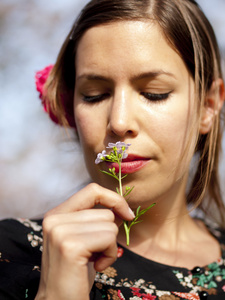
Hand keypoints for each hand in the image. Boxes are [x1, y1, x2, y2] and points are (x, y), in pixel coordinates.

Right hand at [35, 183, 133, 299]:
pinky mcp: (70, 246)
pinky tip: (96, 266)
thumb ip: (93, 218)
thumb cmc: (76, 271)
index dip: (113, 199)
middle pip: (106, 212)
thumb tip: (122, 206)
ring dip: (110, 246)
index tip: (127, 214)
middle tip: (96, 252)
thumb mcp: (82, 237)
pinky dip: (110, 255)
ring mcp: (60, 231)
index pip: (92, 190)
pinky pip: (109, 238)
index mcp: (56, 213)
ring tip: (94, 260)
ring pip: (110, 224)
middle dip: (110, 234)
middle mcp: (54, 218)